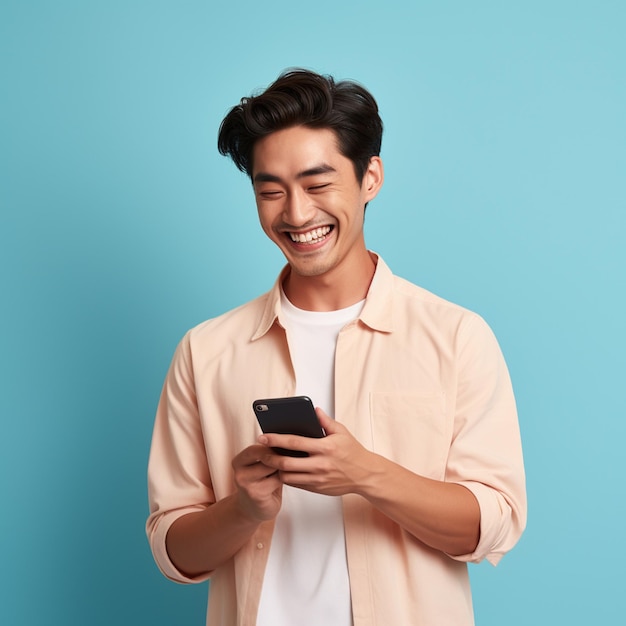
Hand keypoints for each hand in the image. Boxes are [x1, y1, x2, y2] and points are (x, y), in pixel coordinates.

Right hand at [231, 444, 283, 521]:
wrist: (252, 511)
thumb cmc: (261, 485)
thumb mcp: (260, 467)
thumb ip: (267, 456)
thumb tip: (285, 444)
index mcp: (238, 462)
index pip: (256, 448)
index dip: (272, 446)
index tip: (284, 448)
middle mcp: (239, 473)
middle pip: (266, 456)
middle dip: (279, 457)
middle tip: (289, 460)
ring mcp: (247, 485)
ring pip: (273, 467)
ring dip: (283, 468)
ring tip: (285, 471)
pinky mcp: (258, 494)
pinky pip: (278, 479)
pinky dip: (285, 479)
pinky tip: (284, 482)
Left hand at [258, 408, 374, 496]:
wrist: (365, 475)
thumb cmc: (353, 451)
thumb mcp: (342, 432)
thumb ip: (326, 421)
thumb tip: (314, 410)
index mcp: (325, 447)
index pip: (294, 442)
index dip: (276, 439)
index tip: (263, 436)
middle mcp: (320, 464)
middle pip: (286, 463)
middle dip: (270, 458)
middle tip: (261, 453)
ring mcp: (318, 479)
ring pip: (288, 476)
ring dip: (276, 469)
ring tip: (271, 462)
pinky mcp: (317, 488)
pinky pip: (296, 484)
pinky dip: (287, 477)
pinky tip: (284, 470)